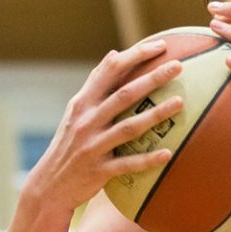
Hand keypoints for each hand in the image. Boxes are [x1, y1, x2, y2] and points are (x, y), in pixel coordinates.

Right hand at [27, 40, 184, 209]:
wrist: (49, 185)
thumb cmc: (71, 143)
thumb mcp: (77, 111)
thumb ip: (96, 86)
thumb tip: (115, 54)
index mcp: (83, 103)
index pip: (109, 71)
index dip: (135, 56)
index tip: (161, 45)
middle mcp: (87, 121)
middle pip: (124, 95)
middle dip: (152, 78)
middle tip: (179, 66)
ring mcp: (93, 146)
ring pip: (128, 127)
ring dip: (156, 115)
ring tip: (181, 102)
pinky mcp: (99, 170)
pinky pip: (127, 164)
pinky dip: (147, 159)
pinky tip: (168, 153)